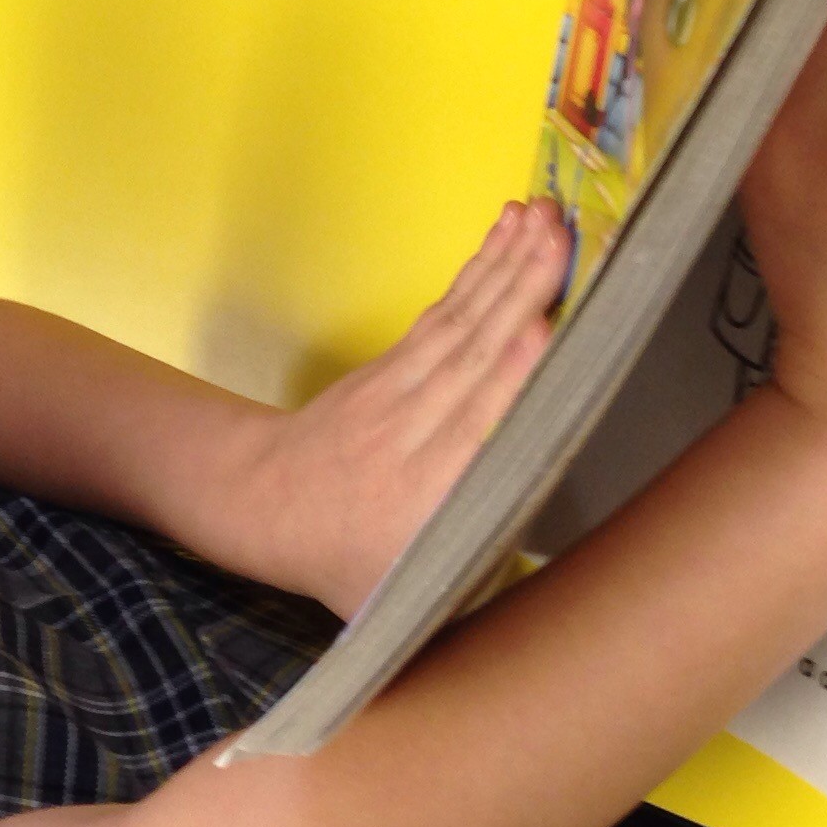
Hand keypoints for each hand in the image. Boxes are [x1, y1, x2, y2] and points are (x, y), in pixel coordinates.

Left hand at [213, 203, 560, 616]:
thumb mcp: (404, 605)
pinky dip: (480, 273)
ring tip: (545, 219)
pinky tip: (509, 236)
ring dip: (506, 267)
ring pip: (460, 324)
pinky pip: (445, 313)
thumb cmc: (351, 564)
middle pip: (472, 358)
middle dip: (519, 295)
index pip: (469, 433)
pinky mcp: (395, 363)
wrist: (264, 502)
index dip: (507, 381)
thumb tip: (555, 607)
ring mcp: (398, 390)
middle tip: (562, 240)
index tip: (541, 334)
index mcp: (419, 501)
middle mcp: (411, 435)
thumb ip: (476, 593)